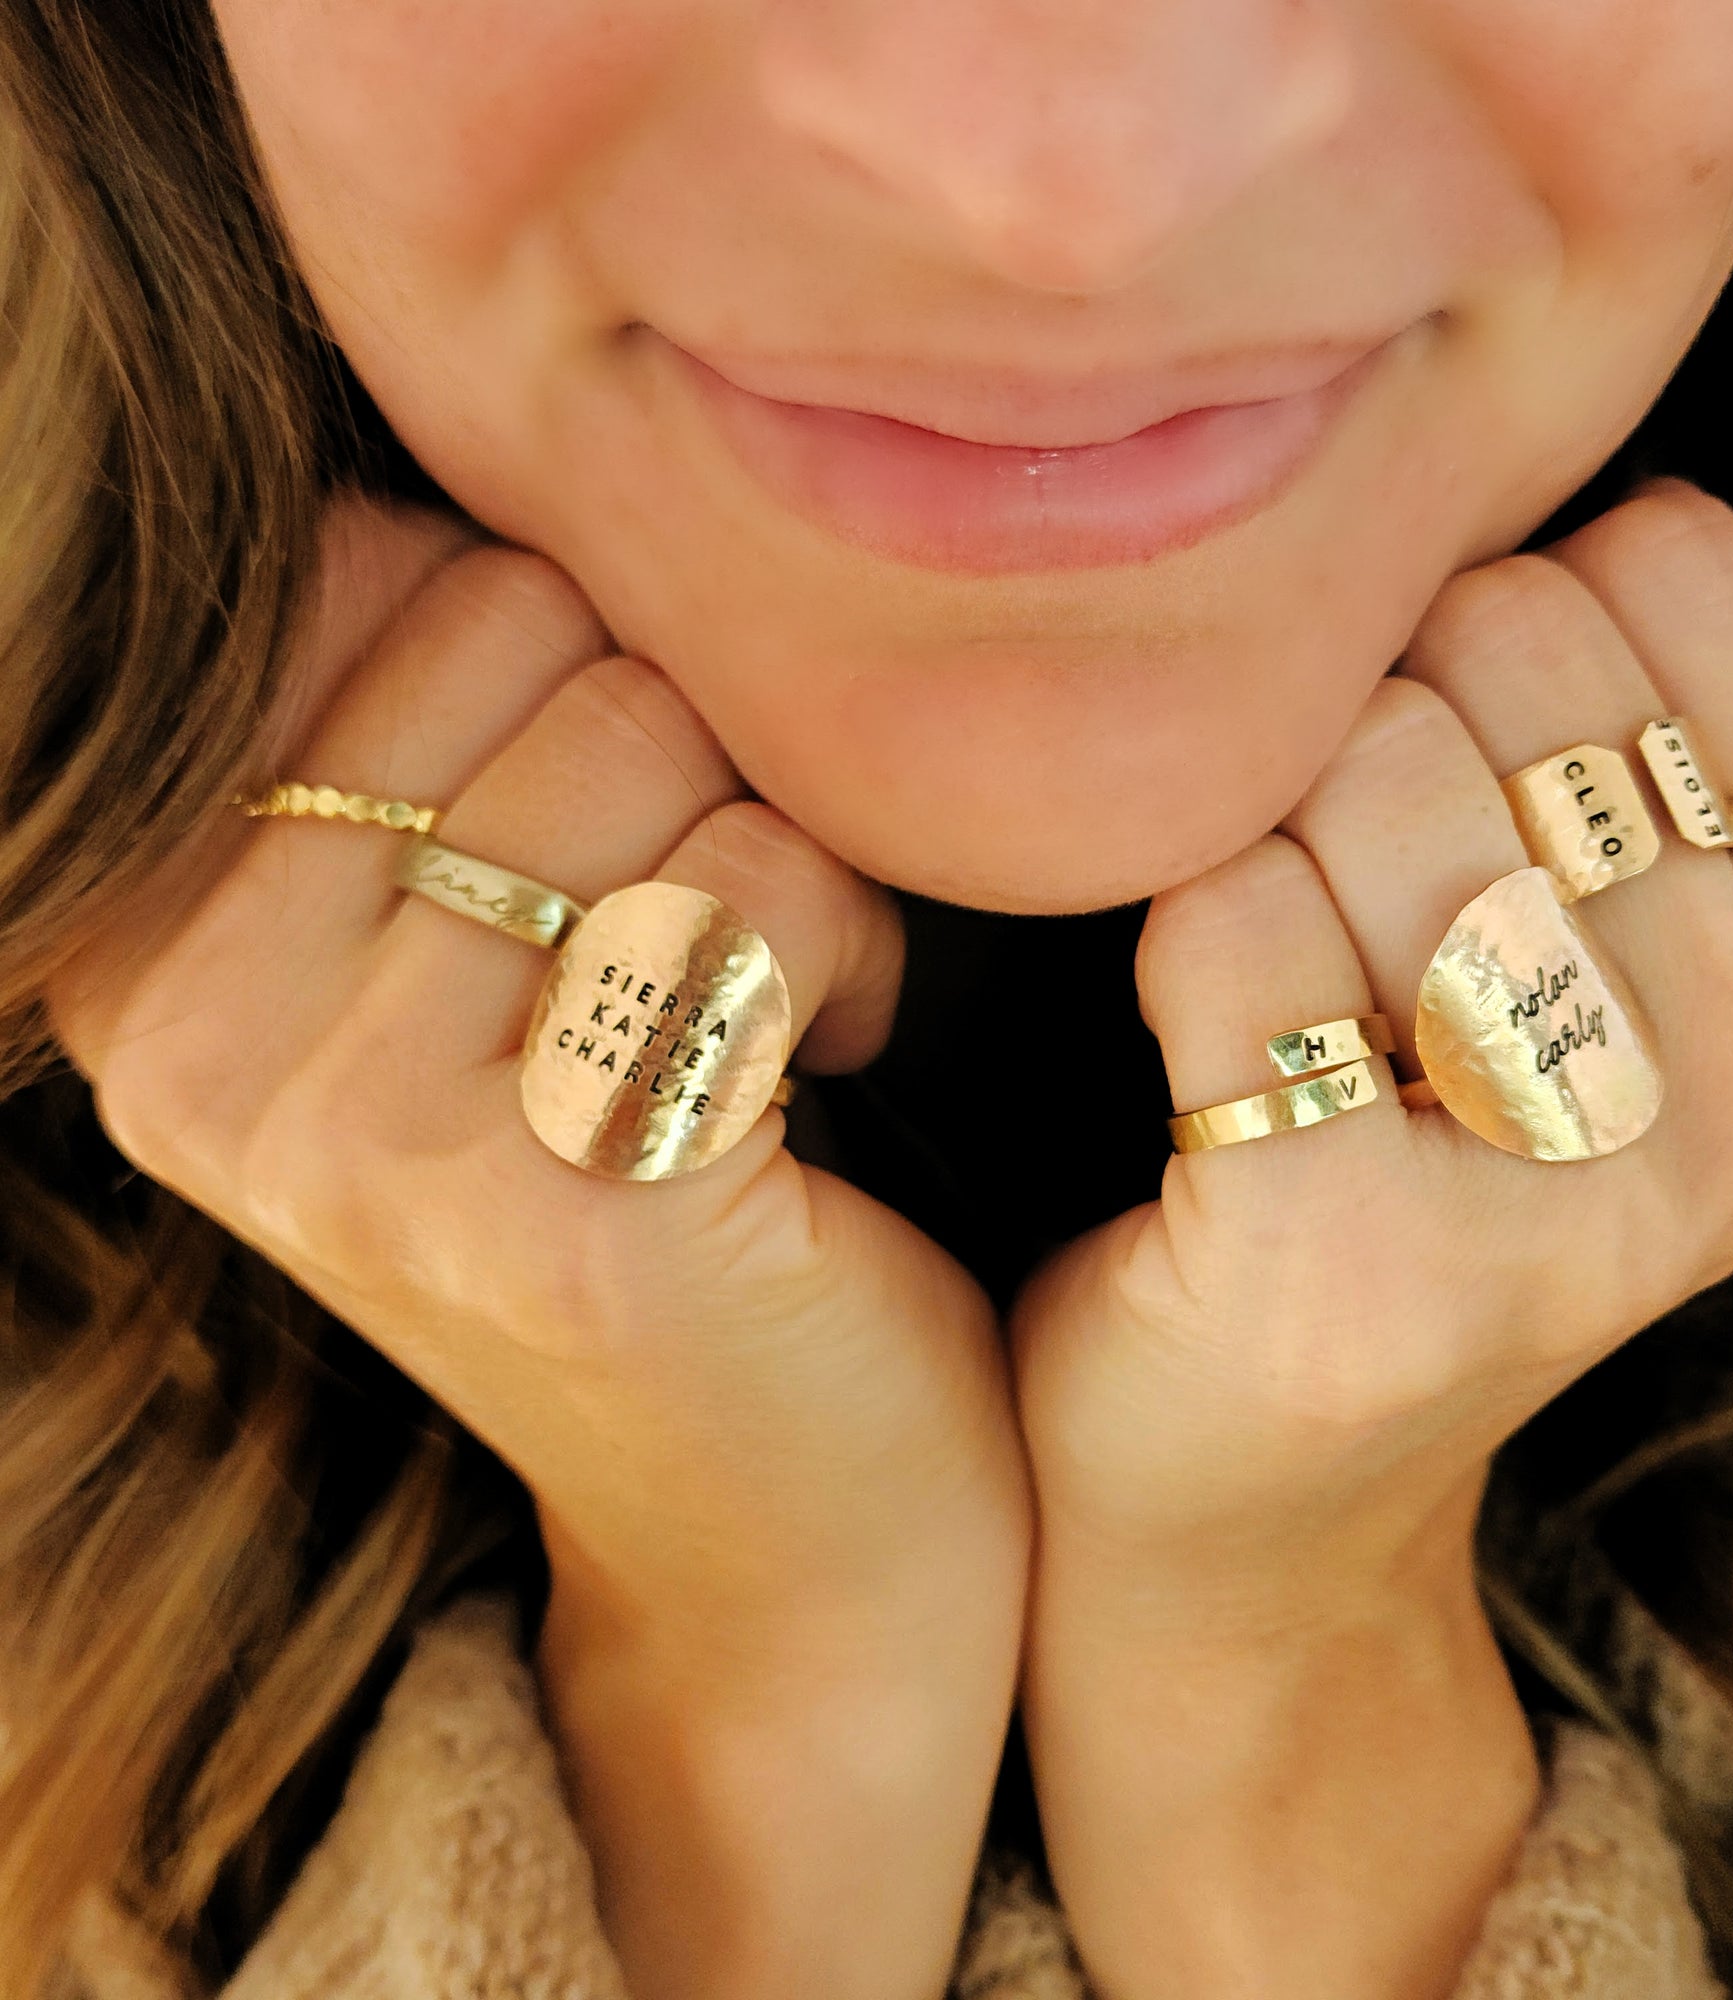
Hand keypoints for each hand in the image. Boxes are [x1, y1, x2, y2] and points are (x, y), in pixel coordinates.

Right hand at [44, 500, 1030, 1999]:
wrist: (778, 1523)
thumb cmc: (652, 1180)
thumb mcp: (471, 950)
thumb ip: (410, 731)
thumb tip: (431, 490)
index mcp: (148, 954)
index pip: (376, 584)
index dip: (568, 664)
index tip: (610, 832)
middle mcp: (203, 1046)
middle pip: (522, 642)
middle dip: (683, 750)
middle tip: (716, 924)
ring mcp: (361, 1135)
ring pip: (647, 748)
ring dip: (779, 855)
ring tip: (774, 1002)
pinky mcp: (558, 1203)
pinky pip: (752, 894)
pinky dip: (847, 945)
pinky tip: (829, 1055)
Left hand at [1011, 481, 1732, 1999]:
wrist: (1263, 1490)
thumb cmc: (1414, 1159)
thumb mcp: (1604, 954)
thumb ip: (1616, 724)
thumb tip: (1503, 475)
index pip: (1660, 568)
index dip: (1487, 629)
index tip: (1449, 779)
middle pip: (1508, 652)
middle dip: (1368, 723)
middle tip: (1340, 892)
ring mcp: (1585, 1194)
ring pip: (1373, 770)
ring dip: (1267, 832)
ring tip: (1283, 979)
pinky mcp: (1362, 1262)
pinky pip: (1229, 921)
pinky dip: (1175, 936)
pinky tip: (1201, 1048)